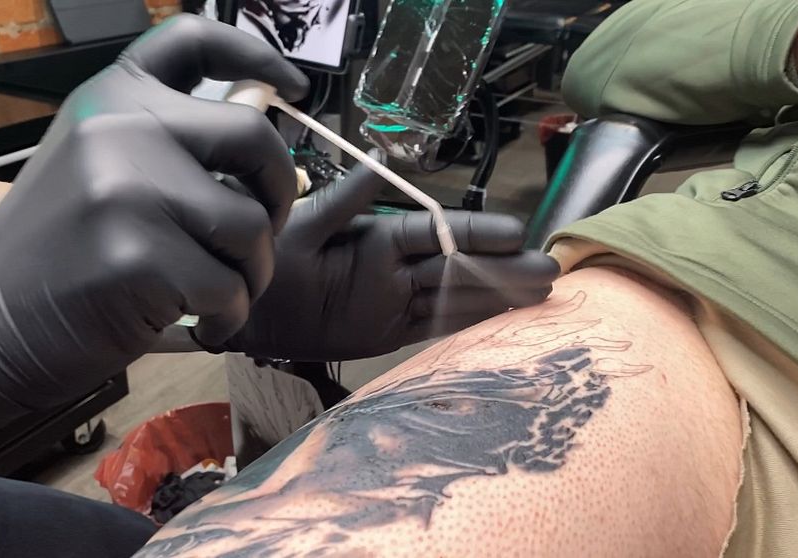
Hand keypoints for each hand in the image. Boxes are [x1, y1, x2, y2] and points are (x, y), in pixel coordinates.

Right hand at [0, 15, 308, 455]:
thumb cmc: (55, 249)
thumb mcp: (96, 162)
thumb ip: (164, 137)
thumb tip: (259, 134)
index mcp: (112, 96)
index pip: (193, 40)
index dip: (258, 54)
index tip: (296, 88)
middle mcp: (120, 128)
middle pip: (255, 139)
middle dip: (279, 193)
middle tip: (261, 233)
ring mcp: (127, 190)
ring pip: (250, 225)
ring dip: (252, 271)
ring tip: (221, 293)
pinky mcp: (137, 256)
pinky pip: (230, 286)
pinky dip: (229, 315)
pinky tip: (201, 324)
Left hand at [198, 166, 559, 361]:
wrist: (247, 312)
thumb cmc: (273, 261)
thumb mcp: (308, 224)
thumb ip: (347, 198)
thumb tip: (384, 155)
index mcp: (379, 237)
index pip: (439, 234)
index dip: (478, 235)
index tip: (517, 233)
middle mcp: (395, 268)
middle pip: (458, 268)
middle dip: (502, 269)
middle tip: (549, 271)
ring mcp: (394, 302)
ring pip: (454, 298)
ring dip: (496, 297)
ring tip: (541, 296)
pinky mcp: (387, 332)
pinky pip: (434, 328)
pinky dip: (467, 325)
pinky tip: (502, 321)